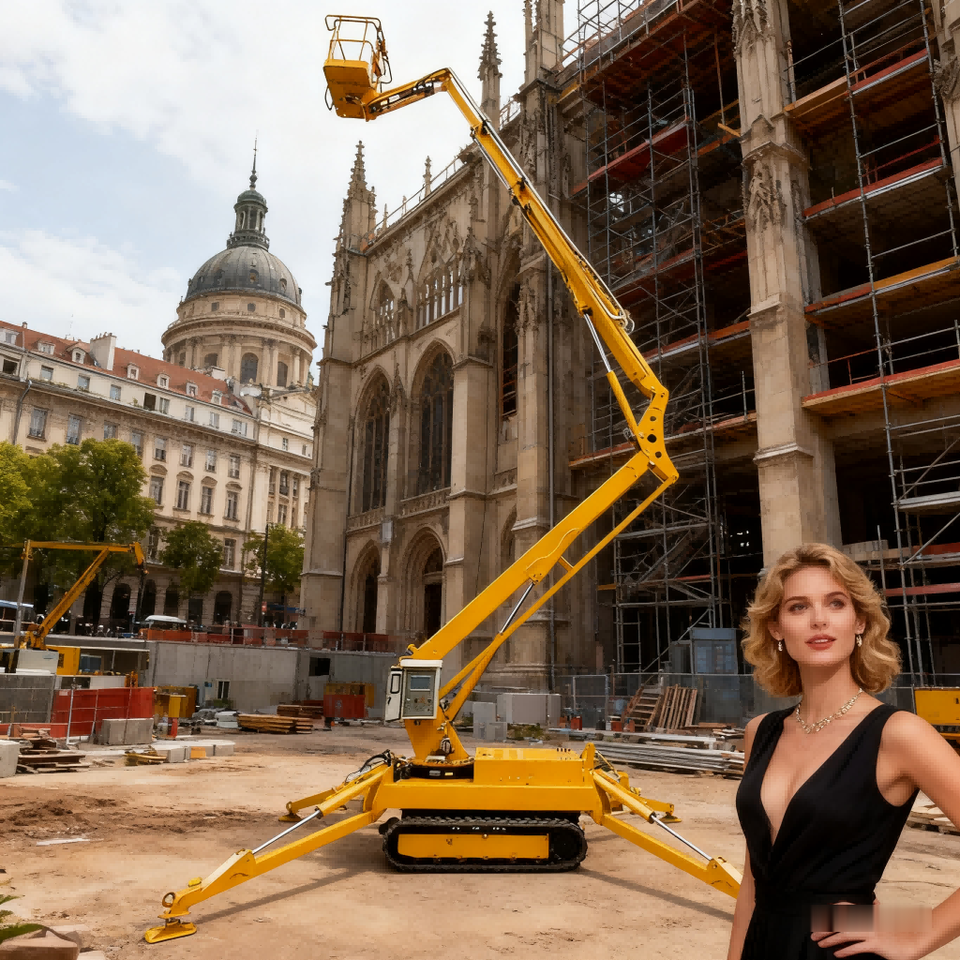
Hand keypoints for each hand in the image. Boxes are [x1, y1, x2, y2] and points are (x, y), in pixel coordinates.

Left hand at [811, 903, 931, 959]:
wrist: (915, 939)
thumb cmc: (901, 929)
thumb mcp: (889, 916)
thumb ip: (879, 910)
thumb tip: (875, 902)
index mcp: (867, 913)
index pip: (843, 908)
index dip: (829, 912)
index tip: (818, 918)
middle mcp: (866, 920)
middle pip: (840, 921)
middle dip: (824, 928)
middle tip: (813, 934)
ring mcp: (871, 932)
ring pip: (845, 934)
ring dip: (830, 939)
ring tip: (820, 944)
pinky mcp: (876, 944)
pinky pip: (857, 948)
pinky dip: (845, 950)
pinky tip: (837, 954)